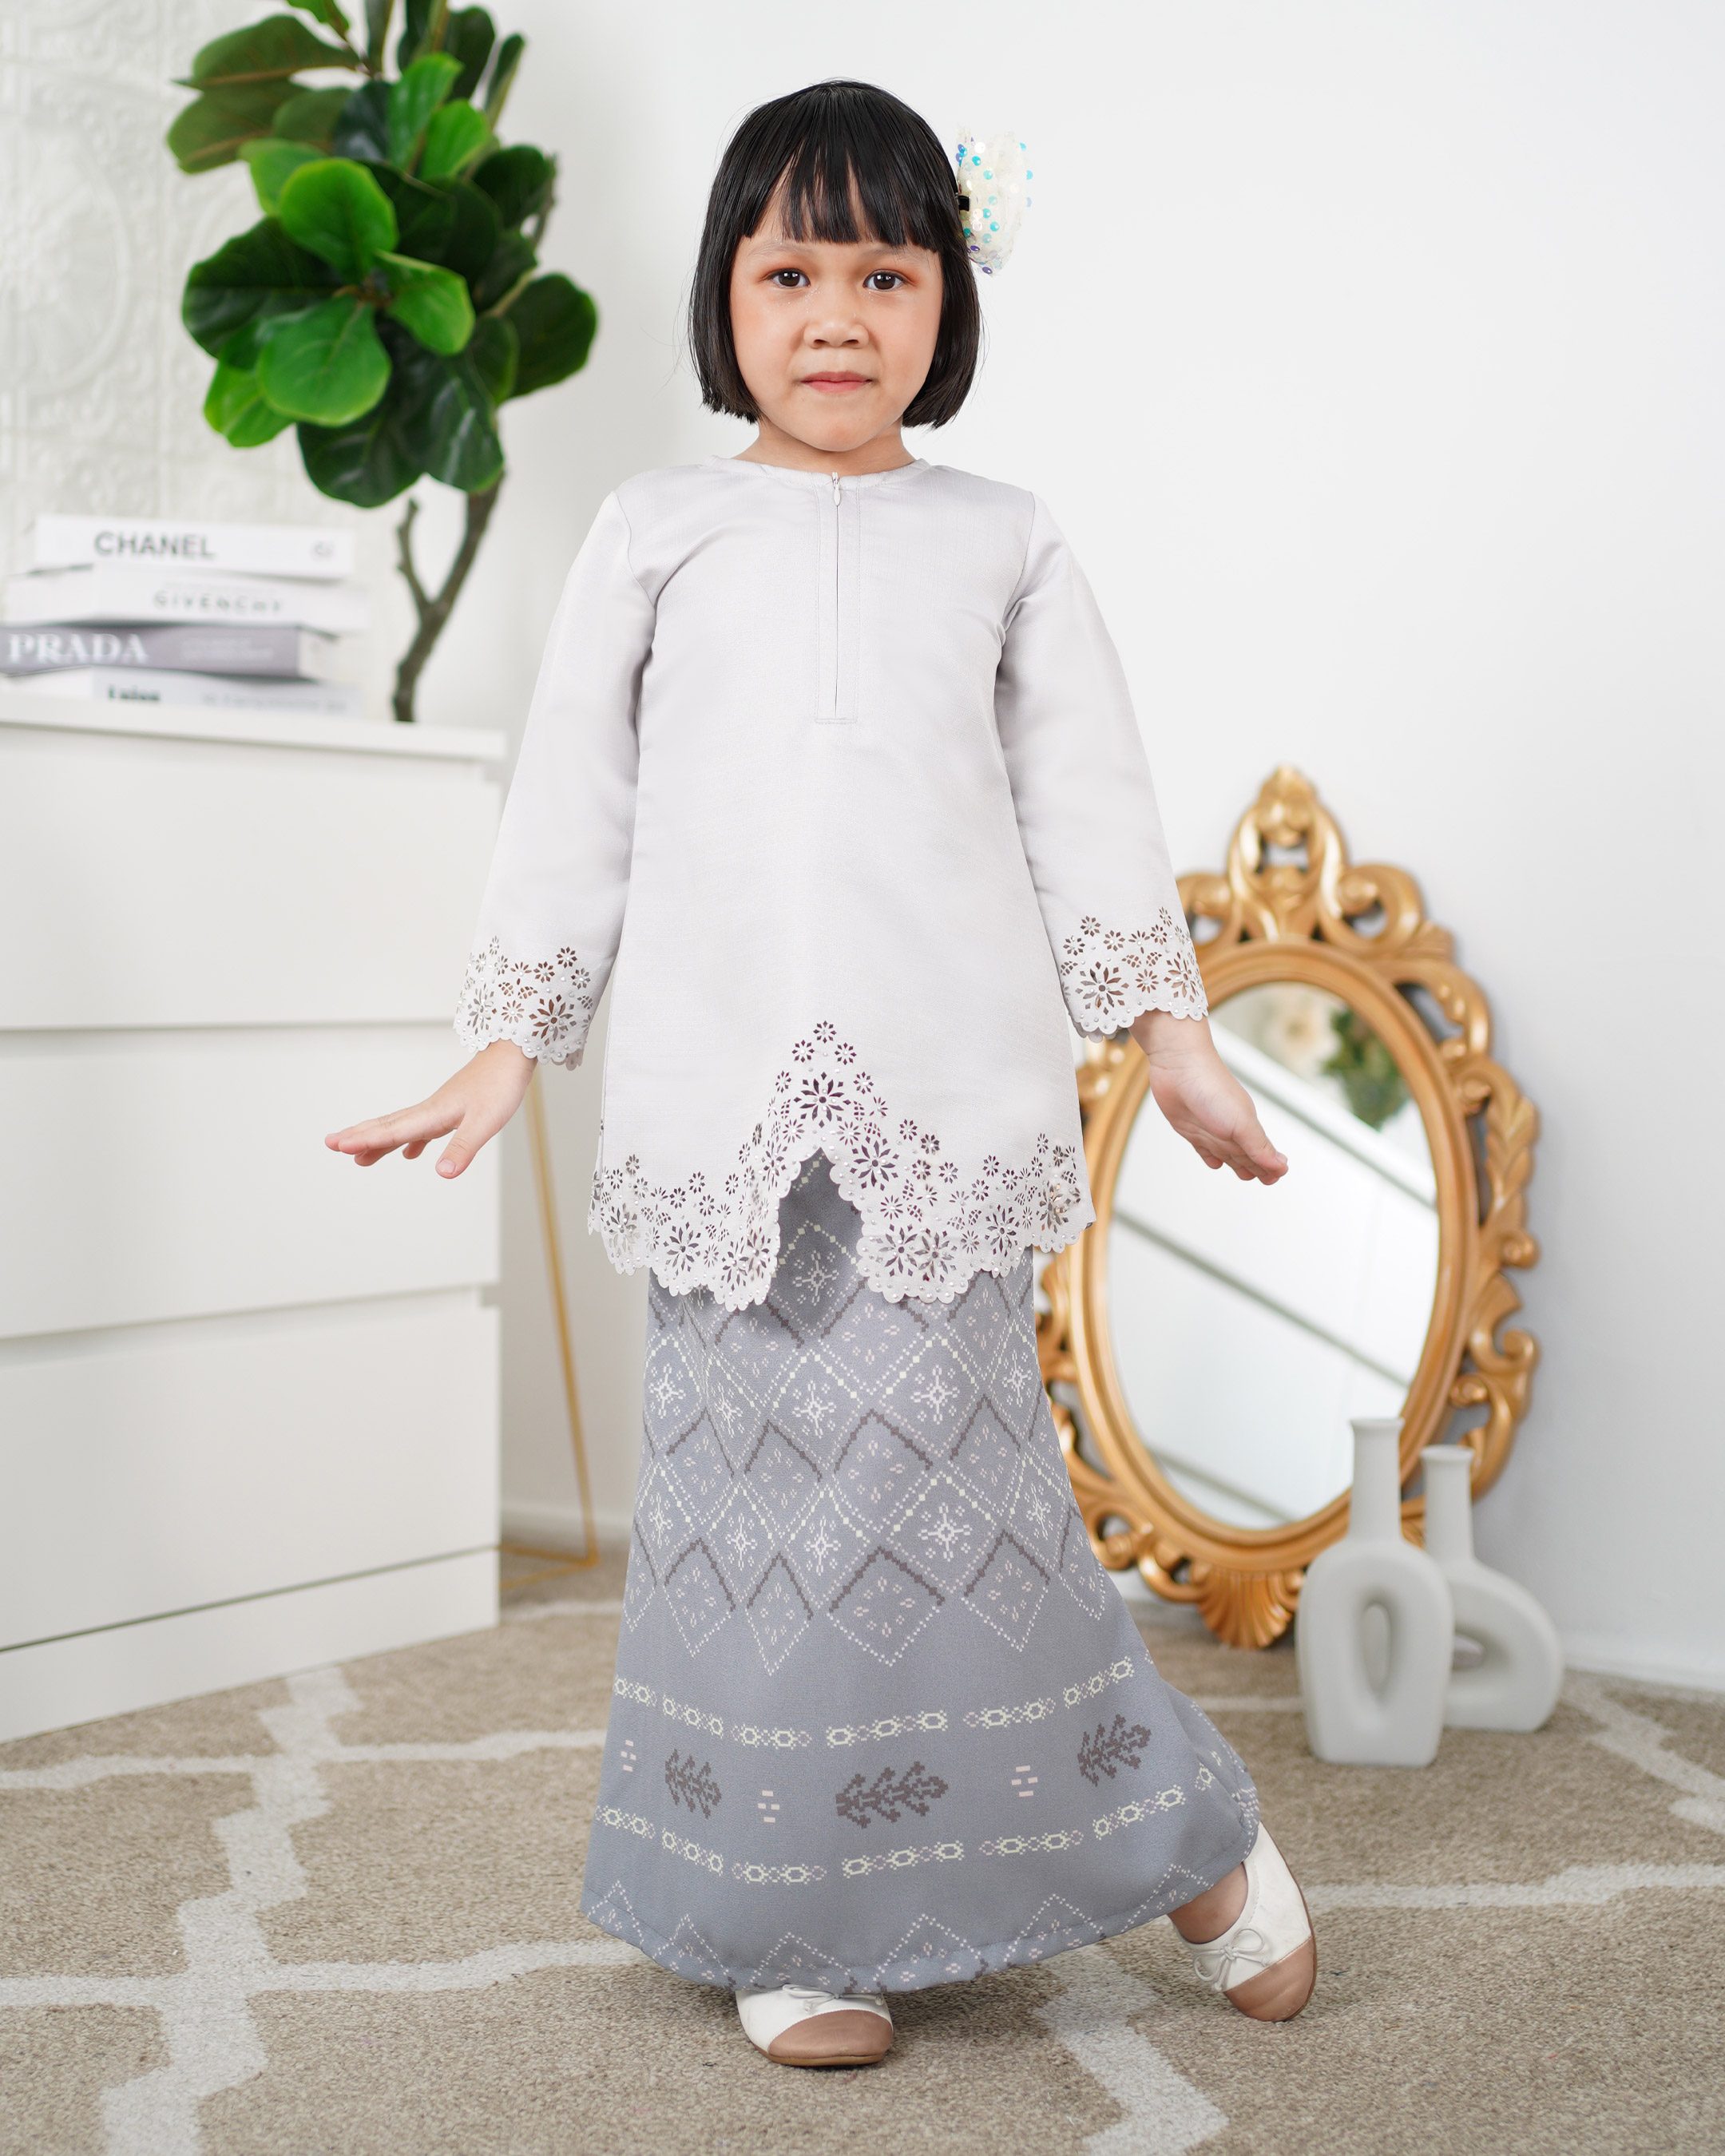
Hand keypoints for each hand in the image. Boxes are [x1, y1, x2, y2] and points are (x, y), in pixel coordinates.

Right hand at [324, 1039, 536, 1177]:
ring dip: (378, 1140)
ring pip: (401, 1127)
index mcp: (433, 1114)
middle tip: (329, 1144)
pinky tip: (412, 1153)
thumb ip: (462, 1148)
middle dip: (358, 1136)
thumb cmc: (500, 1087)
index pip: (393, 1131)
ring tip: (358, 1157)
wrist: (512, 1056)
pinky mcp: (450, 1109)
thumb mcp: (485, 1123)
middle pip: (387, 1126)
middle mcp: (430, 1110)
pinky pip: (421, 1128)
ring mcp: (438, 1109)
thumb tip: (442, 1174)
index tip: (338, 1146)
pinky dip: (410, 1141)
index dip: (366, 1140)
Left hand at [1128, 1008, 1287, 1183]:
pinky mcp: (1190, 1128)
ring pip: (1227, 1153)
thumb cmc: (1211, 1089)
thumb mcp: (1241, 1123)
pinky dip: (1210, 1157)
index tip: (1277, 1178)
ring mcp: (1209, 1129)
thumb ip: (1259, 1146)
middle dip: (1257, 1168)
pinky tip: (1214, 1162)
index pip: (1263, 1153)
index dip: (1270, 1167)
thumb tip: (1282, 1167)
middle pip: (1247, 1155)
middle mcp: (1229, 1129)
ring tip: (1246, 1174)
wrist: (1178, 1065)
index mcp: (1246, 1128)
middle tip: (1267, 1180)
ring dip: (1237, 1164)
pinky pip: (1203, 1148)